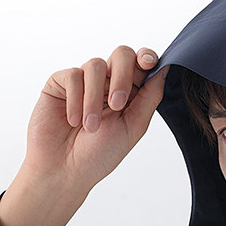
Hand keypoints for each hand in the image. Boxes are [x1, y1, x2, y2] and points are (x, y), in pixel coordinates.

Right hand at [0, 46, 168, 225]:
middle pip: (121, 54)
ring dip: (95, 99)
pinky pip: (72, 75)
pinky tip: (73, 121)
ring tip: (91, 127)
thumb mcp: (133, 127)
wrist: (65, 171)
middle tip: (117, 104)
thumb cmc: (99, 155)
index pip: (141, 64)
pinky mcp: (60, 84)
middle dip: (123, 76)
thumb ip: (150, 97)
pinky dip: (76, 99)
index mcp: (129, 94)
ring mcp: (83, 82)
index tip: (150, 62)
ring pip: (96, 65)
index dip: (147, 57)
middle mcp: (107, 84)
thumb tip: (165, 69)